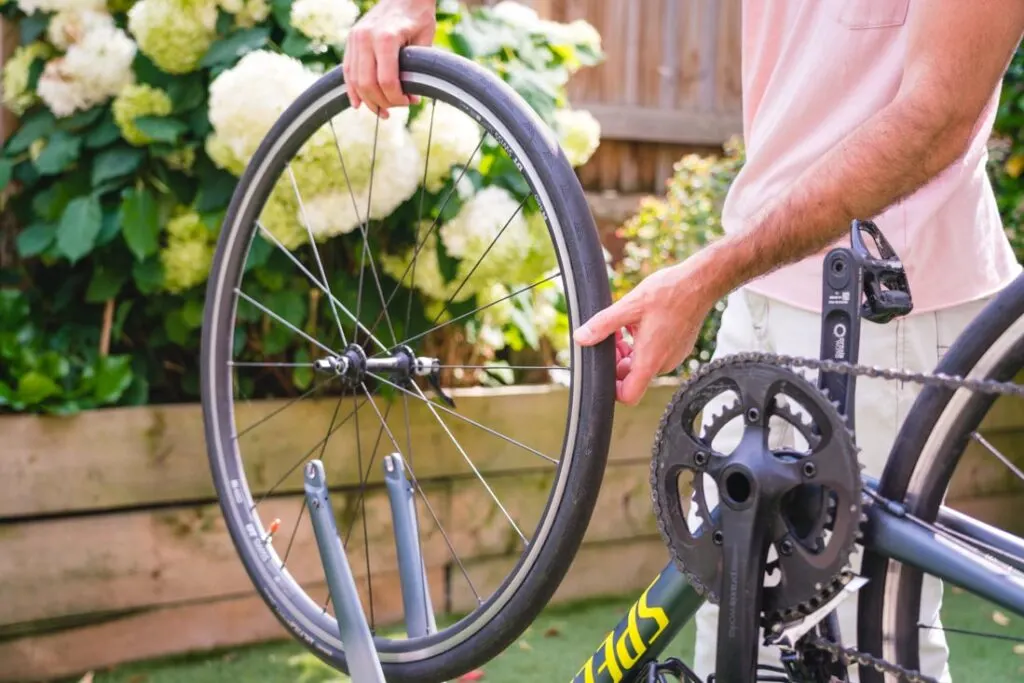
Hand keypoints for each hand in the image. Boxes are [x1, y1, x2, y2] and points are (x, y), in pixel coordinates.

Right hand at [343, 0, 436, 118]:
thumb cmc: (418, 16)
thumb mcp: (425, 41)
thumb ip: (416, 69)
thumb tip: (411, 99)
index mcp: (386, 37)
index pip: (387, 81)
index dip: (397, 98)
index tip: (408, 103)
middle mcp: (366, 37)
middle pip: (367, 84)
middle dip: (381, 102)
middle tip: (395, 109)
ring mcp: (355, 37)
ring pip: (355, 80)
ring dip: (367, 100)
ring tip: (381, 111)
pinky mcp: (351, 39)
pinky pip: (347, 70)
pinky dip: (352, 89)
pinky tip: (359, 104)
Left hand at [574, 263, 713, 405]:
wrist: (700, 282)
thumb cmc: (669, 293)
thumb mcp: (629, 306)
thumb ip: (602, 325)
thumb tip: (581, 338)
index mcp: (650, 360)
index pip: (629, 395)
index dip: (612, 388)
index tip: (605, 366)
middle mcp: (663, 363)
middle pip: (632, 378)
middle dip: (616, 360)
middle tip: (611, 337)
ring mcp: (673, 356)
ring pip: (642, 364)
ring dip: (627, 351)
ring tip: (623, 326)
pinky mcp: (678, 347)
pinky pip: (654, 354)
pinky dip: (641, 344)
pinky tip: (637, 323)